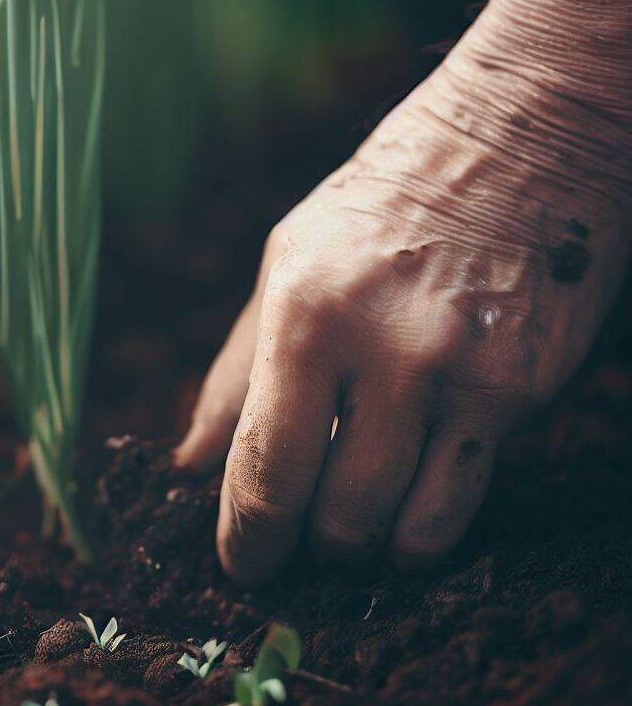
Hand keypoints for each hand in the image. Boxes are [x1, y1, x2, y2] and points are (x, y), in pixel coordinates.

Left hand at [175, 0, 631, 584]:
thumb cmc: (381, 205)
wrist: (518, 139)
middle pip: (329, 512)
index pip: (261, 463)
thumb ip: (233, 373)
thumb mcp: (286, 265)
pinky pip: (460, 506)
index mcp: (304, 308)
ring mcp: (458, 372)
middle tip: (298, 539)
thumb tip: (186, 467)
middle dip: (303, 545)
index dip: (243, 536)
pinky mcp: (520, 390)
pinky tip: (408, 509)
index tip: (239, 566)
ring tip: (353, 520)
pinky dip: (423, 532)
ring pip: (397, 527)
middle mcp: (380, 346)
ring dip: (364, 544)